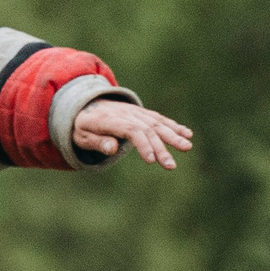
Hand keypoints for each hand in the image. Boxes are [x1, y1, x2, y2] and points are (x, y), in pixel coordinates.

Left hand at [74, 99, 192, 168]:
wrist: (87, 105)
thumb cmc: (82, 126)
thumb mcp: (82, 136)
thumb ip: (97, 142)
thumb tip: (112, 148)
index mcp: (110, 119)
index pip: (131, 130)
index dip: (143, 144)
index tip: (151, 160)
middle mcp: (126, 114)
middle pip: (147, 129)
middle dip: (161, 148)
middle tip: (171, 165)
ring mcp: (136, 112)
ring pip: (157, 123)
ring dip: (173, 136)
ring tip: (187, 147)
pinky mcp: (142, 114)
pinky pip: (160, 119)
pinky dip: (174, 126)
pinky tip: (187, 134)